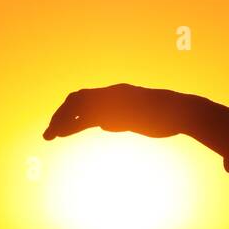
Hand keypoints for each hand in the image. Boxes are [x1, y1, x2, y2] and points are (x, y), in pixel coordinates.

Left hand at [42, 84, 196, 140]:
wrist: (179, 111)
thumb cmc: (165, 116)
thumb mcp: (137, 118)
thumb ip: (118, 120)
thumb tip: (103, 125)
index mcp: (116, 93)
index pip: (85, 97)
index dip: (69, 110)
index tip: (60, 124)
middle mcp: (110, 94)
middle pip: (76, 98)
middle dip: (60, 114)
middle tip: (49, 132)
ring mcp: (112, 101)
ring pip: (77, 107)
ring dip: (59, 120)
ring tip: (49, 135)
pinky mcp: (115, 112)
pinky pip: (85, 119)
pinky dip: (69, 126)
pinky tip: (59, 135)